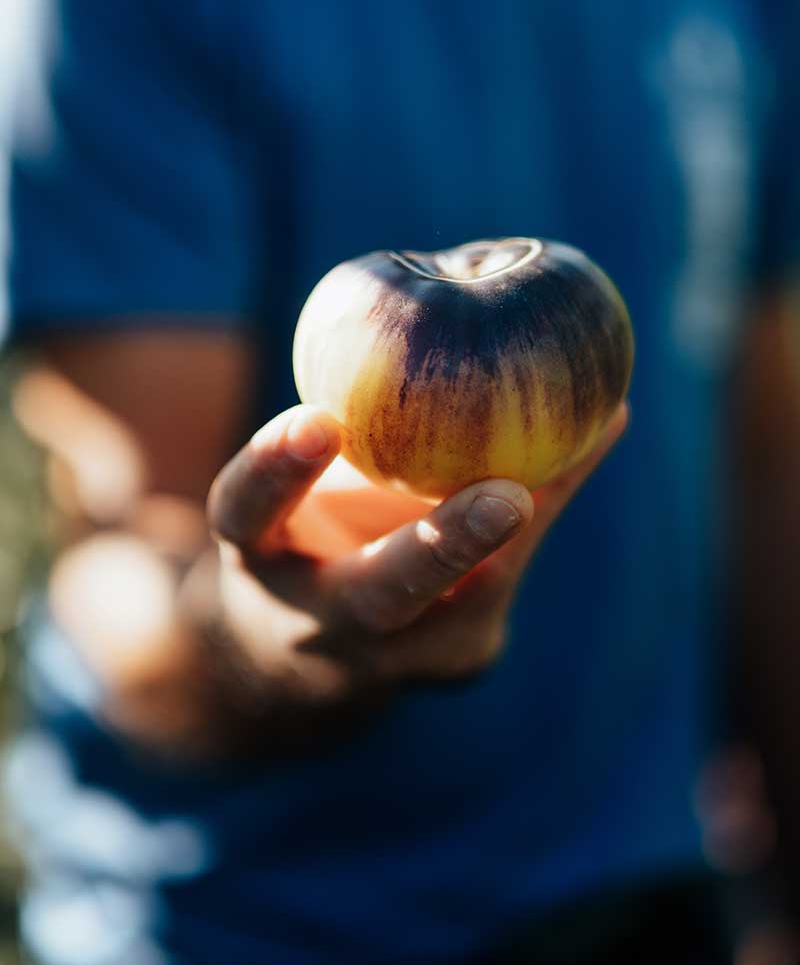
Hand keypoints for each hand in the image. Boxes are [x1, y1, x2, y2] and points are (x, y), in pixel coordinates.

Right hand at [202, 402, 628, 718]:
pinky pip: (511, 576)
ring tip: (596, 424)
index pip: (248, 516)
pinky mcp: (458, 659)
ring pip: (477, 594)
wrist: (305, 660)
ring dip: (535, 508)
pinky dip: (550, 502)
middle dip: (445, 548)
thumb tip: (428, 303)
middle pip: (381, 597)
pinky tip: (595, 435)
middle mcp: (322, 625)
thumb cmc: (302, 534)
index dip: (277, 472)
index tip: (319, 419)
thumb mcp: (292, 488)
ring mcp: (396, 662)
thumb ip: (337, 424)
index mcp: (260, 564)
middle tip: (509, 497)